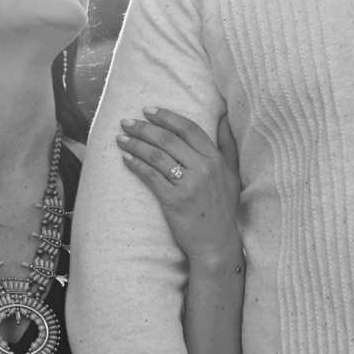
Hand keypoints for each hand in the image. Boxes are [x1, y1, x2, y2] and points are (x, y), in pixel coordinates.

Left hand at [116, 107, 240, 263]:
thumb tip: (223, 116)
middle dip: (144, 127)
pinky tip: (125, 158)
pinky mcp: (174, 200)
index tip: (148, 110)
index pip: (188, 129)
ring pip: (157, 155)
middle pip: (169, 139)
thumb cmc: (223, 208)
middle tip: (126, 122)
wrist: (216, 243)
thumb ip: (228, 144)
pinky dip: (136, 164)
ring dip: (135, 144)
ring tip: (121, 138)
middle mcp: (203, 168)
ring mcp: (189, 184)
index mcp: (215, 159)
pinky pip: (150, 176)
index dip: (167, 116)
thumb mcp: (232, 174)